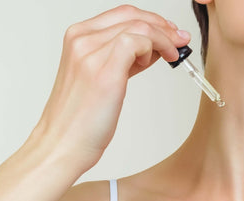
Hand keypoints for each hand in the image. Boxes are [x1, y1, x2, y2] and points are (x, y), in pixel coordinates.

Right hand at [30, 4, 190, 170]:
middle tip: (180, 39)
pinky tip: (162, 60)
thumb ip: (124, 60)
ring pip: (139, 27)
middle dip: (163, 25)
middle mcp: (81, 40)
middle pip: (132, 15)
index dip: (152, 20)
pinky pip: (139, 42)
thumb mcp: (102, 79)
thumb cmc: (80, 120)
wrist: (62, 144)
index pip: (121, 14)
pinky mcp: (105, 70)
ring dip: (164, 38)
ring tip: (173, 54)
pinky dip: (157, 47)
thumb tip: (153, 48)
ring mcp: (91, 53)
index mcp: (78, 39)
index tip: (170, 32)